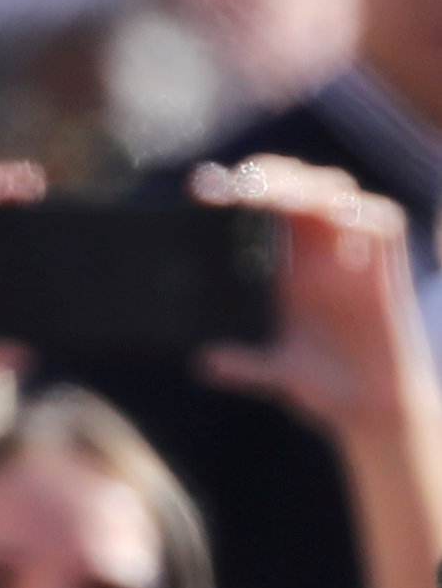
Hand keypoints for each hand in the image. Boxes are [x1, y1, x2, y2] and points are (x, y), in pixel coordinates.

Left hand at [195, 155, 434, 441]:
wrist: (374, 408)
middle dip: (276, 178)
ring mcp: (354, 263)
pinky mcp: (386, 273)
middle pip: (305, 193)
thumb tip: (201, 362)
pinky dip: (362, 215)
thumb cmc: (326, 387)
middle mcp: (323, 259)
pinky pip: (384, 226)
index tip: (208, 187)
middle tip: (243, 182)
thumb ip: (243, 366)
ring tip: (278, 194)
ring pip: (341, 200)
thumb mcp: (277, 373)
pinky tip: (335, 216)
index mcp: (292, 273)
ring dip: (312, 190)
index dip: (247, 193)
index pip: (271, 214)